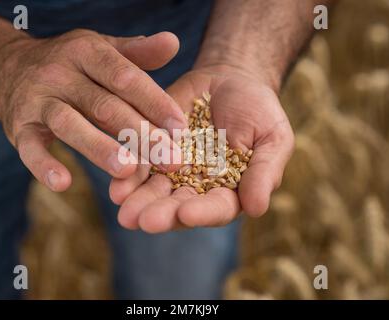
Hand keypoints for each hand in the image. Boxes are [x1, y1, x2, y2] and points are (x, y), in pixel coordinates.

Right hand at [0, 29, 185, 190]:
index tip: (180, 129)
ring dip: (100, 148)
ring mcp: (38, 101)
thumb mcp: (101, 49)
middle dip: (140, 134)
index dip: (155, 102)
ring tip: (129, 171)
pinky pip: (30, 148)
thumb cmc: (71, 64)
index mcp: (86, 52)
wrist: (9, 67)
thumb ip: (136, 52)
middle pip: (104, 105)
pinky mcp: (19, 127)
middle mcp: (60, 74)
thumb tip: (174, 42)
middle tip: (169, 159)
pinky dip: (44, 166)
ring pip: (71, 125)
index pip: (125, 77)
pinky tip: (63, 183)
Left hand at [110, 65, 294, 232]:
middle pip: (178, 204)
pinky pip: (138, 161)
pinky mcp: (152, 148)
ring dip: (137, 199)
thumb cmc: (258, 111)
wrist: (229, 80)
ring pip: (153, 189)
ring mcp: (172, 169)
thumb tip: (256, 209)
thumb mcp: (272, 138)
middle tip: (140, 220)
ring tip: (121, 206)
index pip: (216, 207)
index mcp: (228, 190)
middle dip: (159, 212)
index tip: (186, 213)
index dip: (201, 212)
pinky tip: (115, 182)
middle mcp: (197, 187)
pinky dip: (127, 173)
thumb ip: (264, 172)